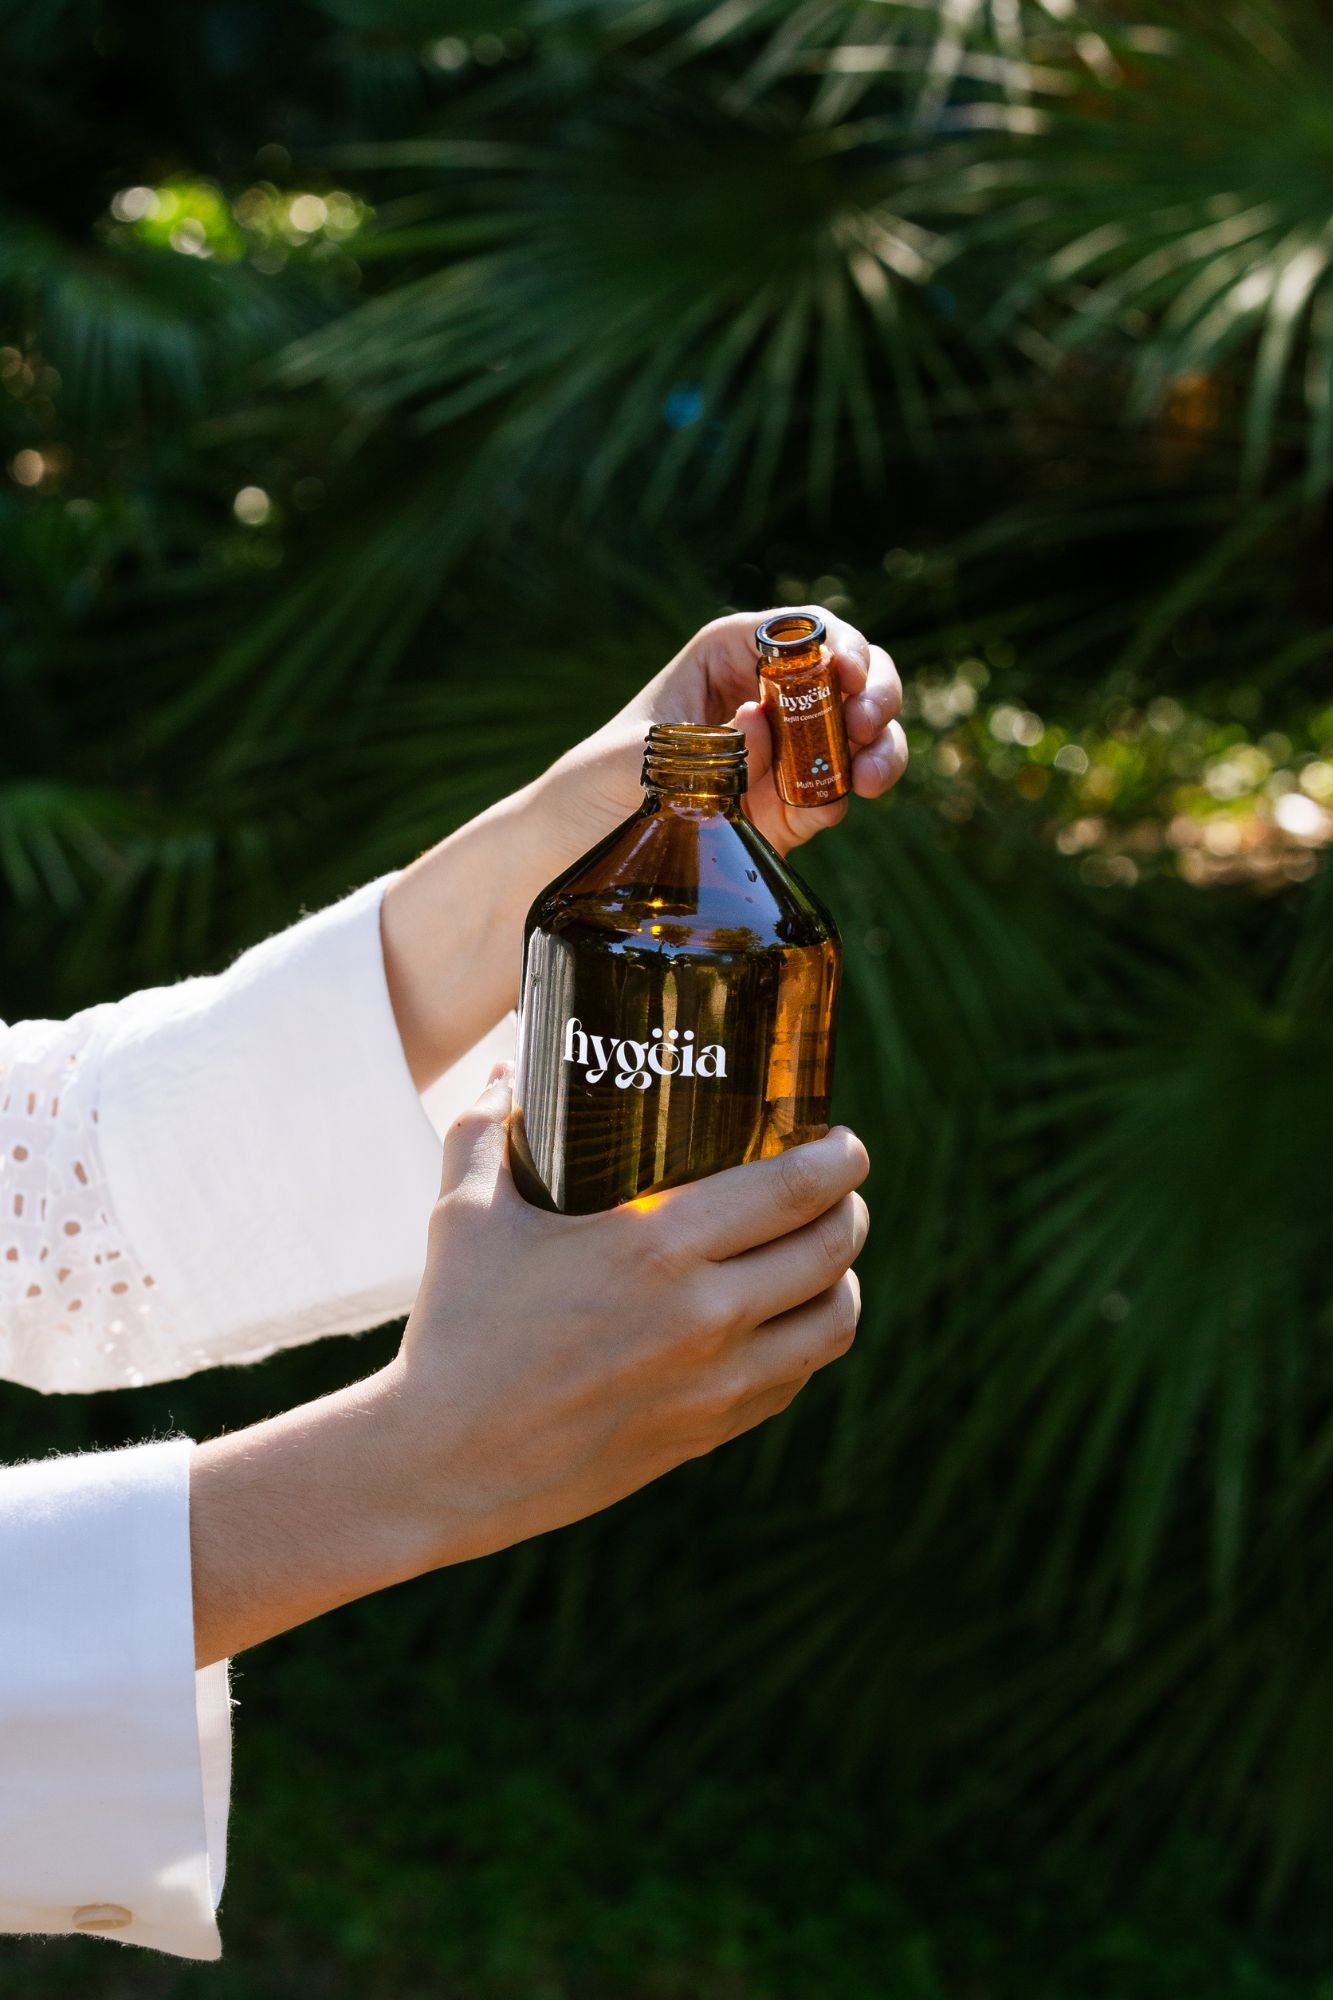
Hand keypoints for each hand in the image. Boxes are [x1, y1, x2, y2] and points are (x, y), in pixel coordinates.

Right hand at [189, 1065, 869, 1663]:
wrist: (445, 1464)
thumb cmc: (455, 1329)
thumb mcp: (462, 1214)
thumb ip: (486, 1127)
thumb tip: (508, 1065)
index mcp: (654, 1248)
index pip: (794, 1190)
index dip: (839, 1157)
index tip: (841, 1139)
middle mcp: (703, 1315)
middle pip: (832, 1247)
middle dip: (849, 1205)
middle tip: (836, 1184)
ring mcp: (714, 1383)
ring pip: (835, 1319)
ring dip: (842, 1276)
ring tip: (823, 1251)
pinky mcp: (709, 1433)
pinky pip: (797, 1377)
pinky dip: (808, 1338)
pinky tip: (785, 1316)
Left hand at [536, 603, 907, 858]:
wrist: (568, 857)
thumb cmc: (589, 787)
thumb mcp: (632, 759)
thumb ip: (700, 747)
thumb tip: (763, 727)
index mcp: (723, 660)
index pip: (796, 629)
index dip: (835, 640)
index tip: (846, 671)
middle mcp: (761, 697)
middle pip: (845, 670)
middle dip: (873, 688)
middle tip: (867, 722)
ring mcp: (780, 753)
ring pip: (856, 729)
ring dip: (881, 742)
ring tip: (872, 773)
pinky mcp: (789, 808)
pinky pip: (838, 789)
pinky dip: (854, 789)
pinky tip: (844, 799)